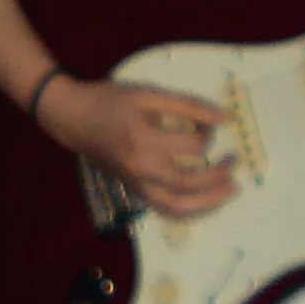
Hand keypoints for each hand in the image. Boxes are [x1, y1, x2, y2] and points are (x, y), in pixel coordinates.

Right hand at [37, 75, 237, 218]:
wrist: (71, 117)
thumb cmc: (107, 101)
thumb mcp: (147, 94)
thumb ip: (186, 106)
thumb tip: (224, 119)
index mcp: (144, 141)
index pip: (192, 147)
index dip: (208, 136)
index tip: (209, 126)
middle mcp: (140, 168)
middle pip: (189, 184)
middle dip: (218, 177)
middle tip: (233, 162)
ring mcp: (135, 183)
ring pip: (177, 206)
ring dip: (207, 203)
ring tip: (227, 192)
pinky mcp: (132, 189)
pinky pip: (164, 208)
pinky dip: (186, 209)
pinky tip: (201, 200)